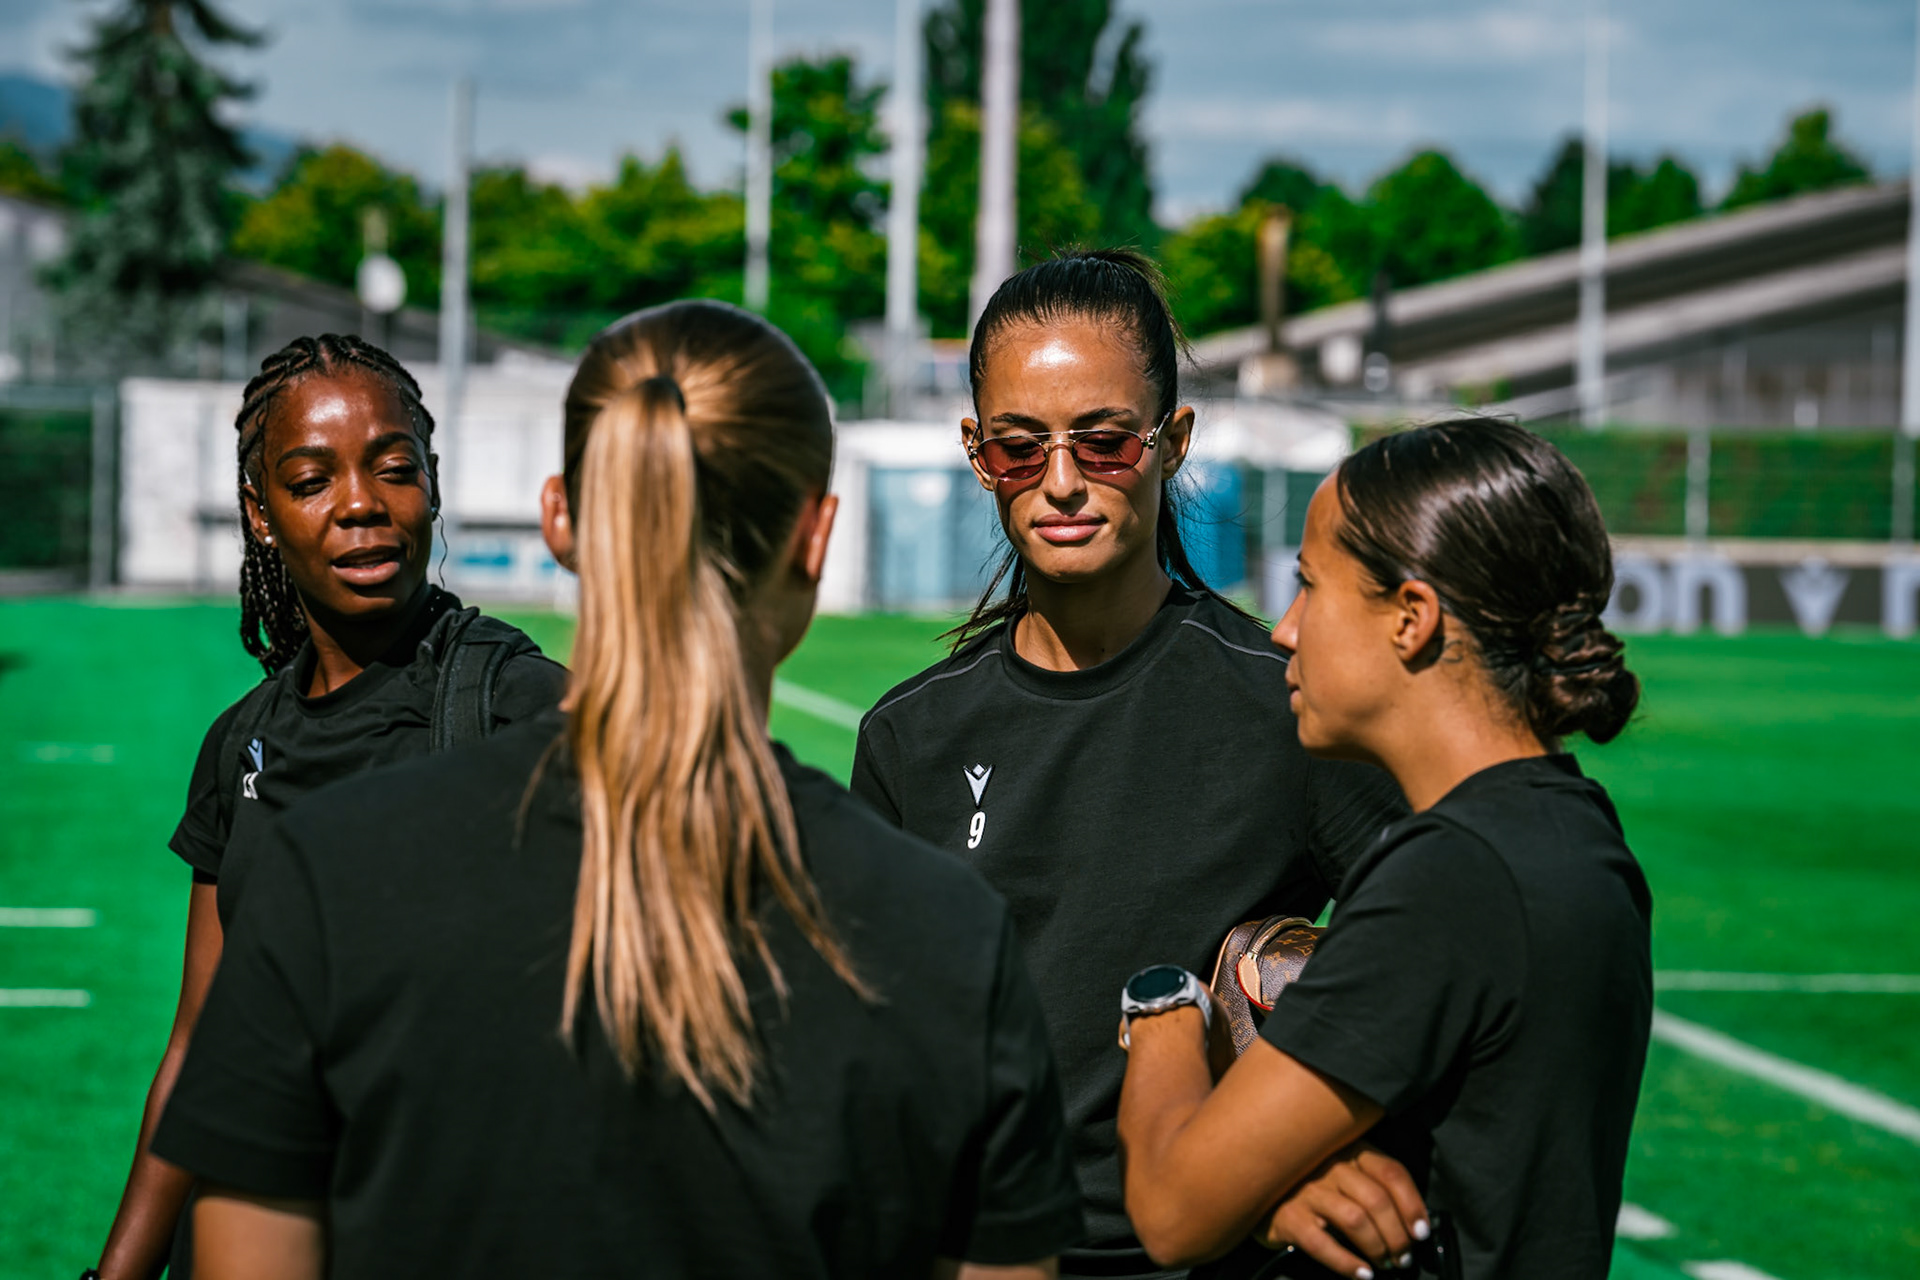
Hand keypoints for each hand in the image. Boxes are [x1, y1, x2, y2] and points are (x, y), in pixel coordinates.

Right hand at [1254, 1143, 1426, 1278]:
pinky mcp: (1288, 1217)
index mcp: (1349, 1151)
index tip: (1421, 1232)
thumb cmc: (1309, 1183)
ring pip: (1355, 1220)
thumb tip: (1412, 1223)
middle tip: (1402, 1257)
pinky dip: (1347, 1263)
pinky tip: (1362, 1274)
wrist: (1254, 1187)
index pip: (1391, 1173)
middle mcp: (1329, 1166)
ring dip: (1378, 1248)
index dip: (1412, 1204)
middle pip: (1378, 1200)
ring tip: (1384, 1265)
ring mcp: (1307, 1191)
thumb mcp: (1342, 1171)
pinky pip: (1323, 1244)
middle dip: (1398, 1235)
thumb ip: (1371, 1184)